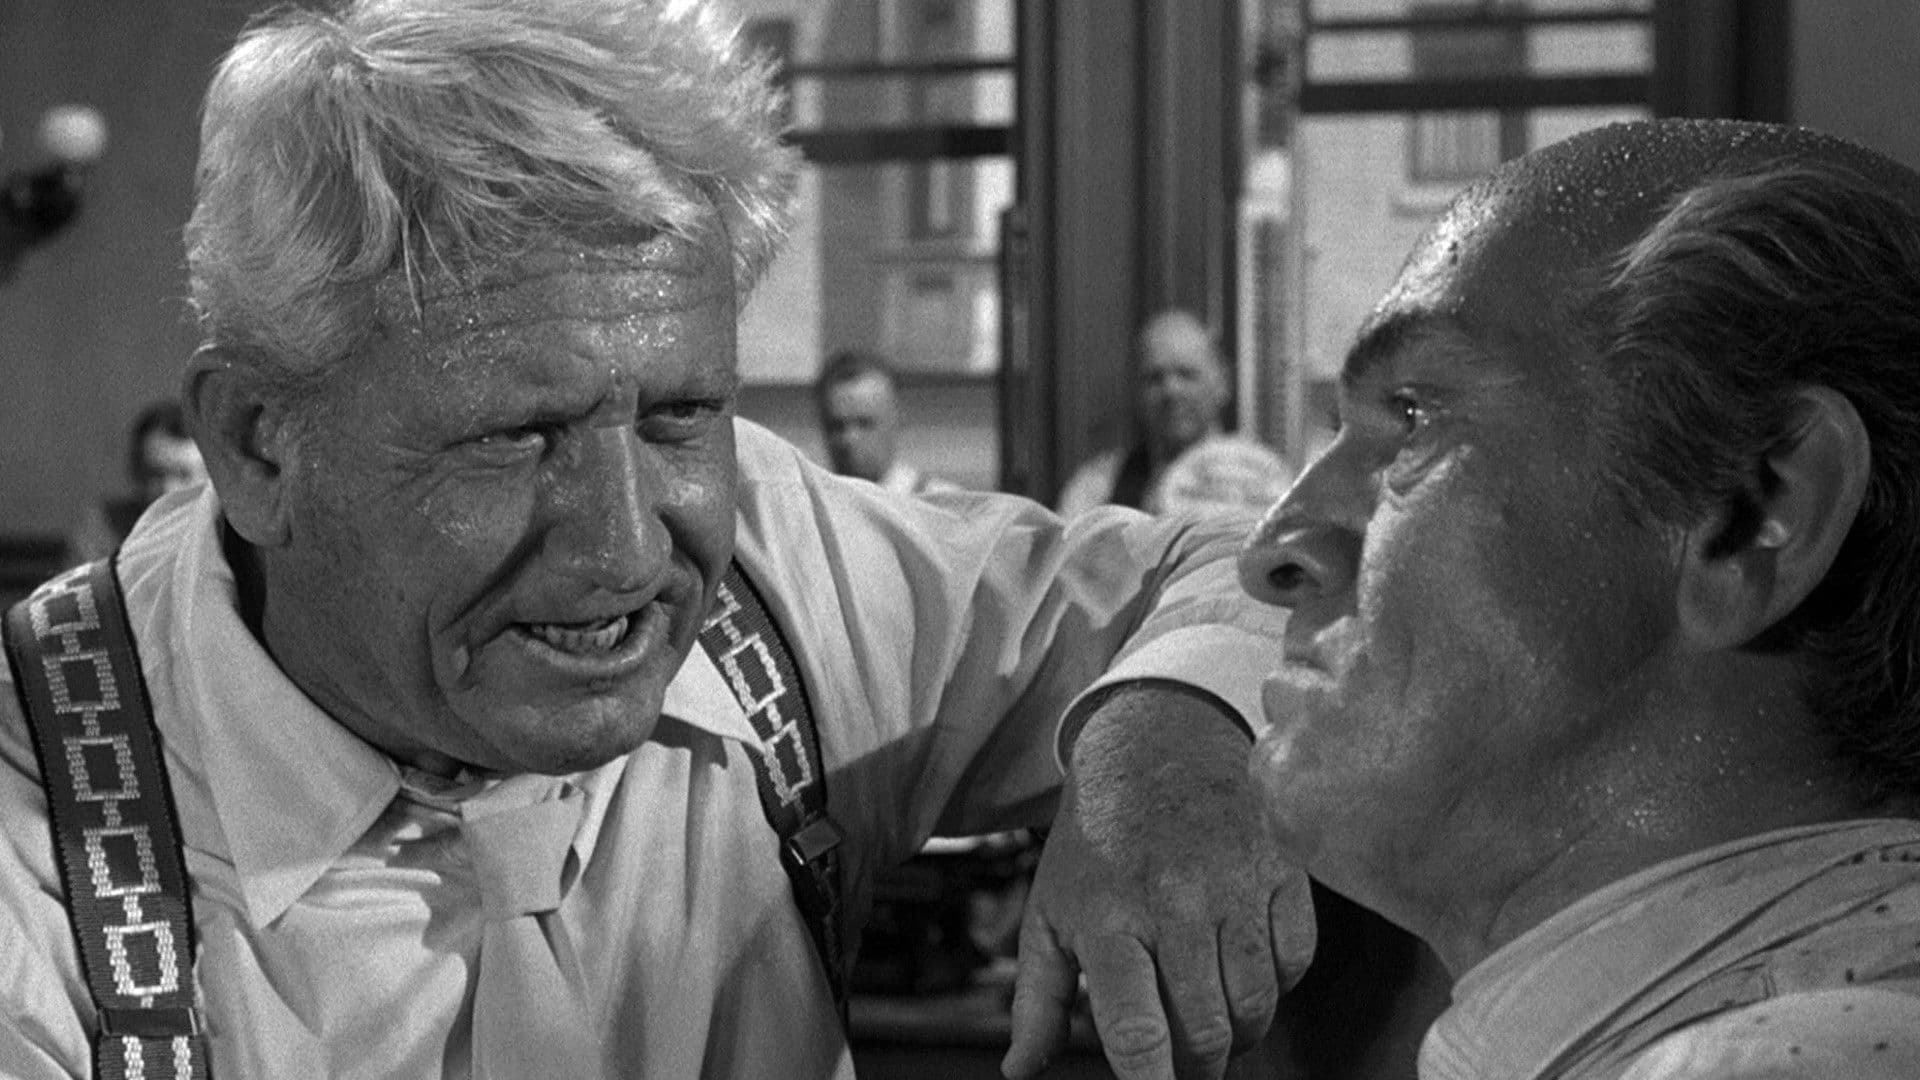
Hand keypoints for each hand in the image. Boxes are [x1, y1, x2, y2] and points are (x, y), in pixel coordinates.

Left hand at [1002, 682, 1314, 1078]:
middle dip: (1196, 1069)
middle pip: (1207, 1033)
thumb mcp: (1049, 913)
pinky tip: (1242, 967)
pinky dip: (1275, 984)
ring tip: (1210, 1015)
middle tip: (1181, 1064)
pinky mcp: (1283, 869)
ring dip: (1237, 1031)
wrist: (1154, 746)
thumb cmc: (1096, 843)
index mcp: (1110, 919)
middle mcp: (1177, 902)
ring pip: (1258, 1006)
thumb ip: (1037, 1001)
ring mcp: (1237, 884)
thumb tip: (1020, 1072)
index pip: (1138, 1032)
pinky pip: (1296, 963)